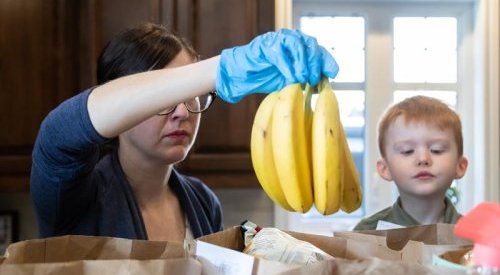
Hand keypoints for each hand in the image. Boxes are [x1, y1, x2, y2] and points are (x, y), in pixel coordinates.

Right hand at [216, 29, 338, 102]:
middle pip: (311, 45)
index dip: (327, 61)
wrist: (244, 77)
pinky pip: (280, 52)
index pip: (319, 51)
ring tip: (302, 79)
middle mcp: (292, 40)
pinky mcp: (266, 44)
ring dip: (303, 63)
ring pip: (298, 45)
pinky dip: (287, 66)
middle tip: (314, 80)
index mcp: (301, 48)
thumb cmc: (267, 78)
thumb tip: (322, 86)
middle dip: (315, 64)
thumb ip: (305, 80)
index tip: (333, 73)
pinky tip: (290, 79)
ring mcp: (279, 40)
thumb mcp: (291, 81)